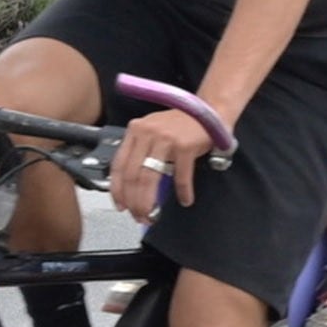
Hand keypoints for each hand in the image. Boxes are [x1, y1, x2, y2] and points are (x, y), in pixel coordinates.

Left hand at [111, 108, 218, 222]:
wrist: (210, 111)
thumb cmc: (182, 125)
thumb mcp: (154, 132)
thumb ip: (141, 151)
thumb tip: (132, 185)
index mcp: (135, 131)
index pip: (118, 165)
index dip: (117, 190)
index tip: (121, 205)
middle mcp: (147, 133)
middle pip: (132, 175)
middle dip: (133, 201)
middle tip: (139, 215)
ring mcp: (166, 139)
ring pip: (149, 178)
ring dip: (149, 201)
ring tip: (153, 214)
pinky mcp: (185, 146)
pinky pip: (181, 176)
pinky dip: (183, 191)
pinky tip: (185, 200)